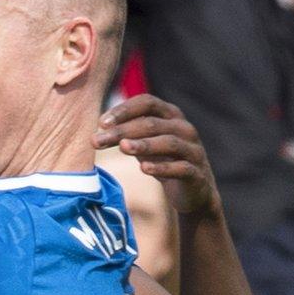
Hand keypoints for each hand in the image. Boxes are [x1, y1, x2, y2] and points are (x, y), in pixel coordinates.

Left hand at [93, 94, 218, 215]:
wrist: (190, 191)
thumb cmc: (161, 160)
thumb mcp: (142, 143)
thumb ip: (124, 132)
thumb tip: (96, 128)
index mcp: (170, 115)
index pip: (147, 102)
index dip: (124, 110)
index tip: (101, 122)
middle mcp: (184, 128)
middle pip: (152, 123)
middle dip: (122, 131)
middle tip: (96, 141)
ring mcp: (194, 150)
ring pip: (169, 142)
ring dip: (143, 145)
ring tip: (122, 148)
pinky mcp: (197, 173)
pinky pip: (181, 168)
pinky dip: (162, 167)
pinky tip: (144, 169)